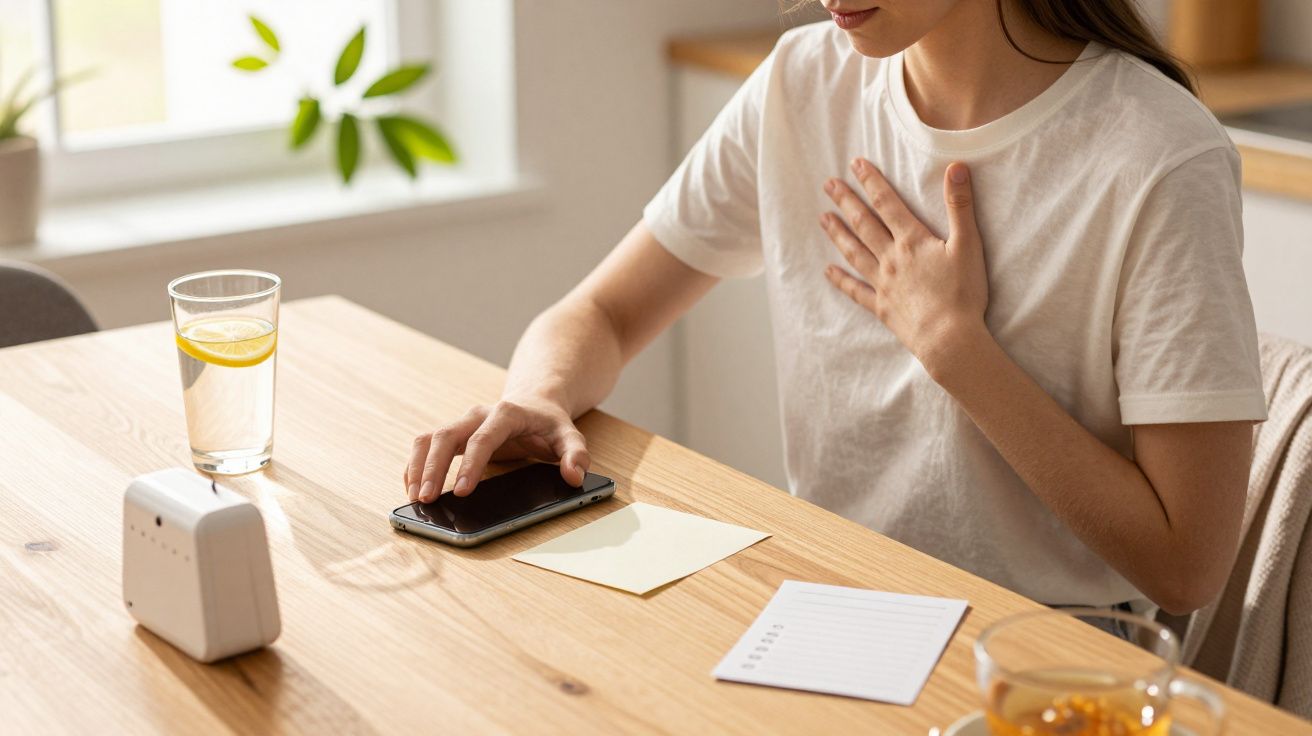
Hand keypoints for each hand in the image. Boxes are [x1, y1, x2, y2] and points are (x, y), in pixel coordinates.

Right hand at [404, 397, 589, 502]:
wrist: (534, 403)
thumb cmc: (549, 424)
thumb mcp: (570, 436)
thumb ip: (576, 455)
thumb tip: (574, 477)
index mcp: (505, 414)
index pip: (483, 439)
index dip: (470, 465)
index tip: (461, 491)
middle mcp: (477, 415)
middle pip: (446, 436)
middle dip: (433, 468)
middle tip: (427, 499)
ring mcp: (462, 423)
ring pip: (429, 439)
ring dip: (418, 467)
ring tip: (415, 497)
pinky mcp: (454, 434)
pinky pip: (426, 445)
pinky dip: (416, 465)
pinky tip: (413, 487)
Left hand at [819, 158, 988, 373]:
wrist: (948, 339)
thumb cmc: (963, 293)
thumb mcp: (968, 245)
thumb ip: (960, 206)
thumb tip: (956, 167)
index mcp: (912, 241)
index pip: (887, 204)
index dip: (871, 182)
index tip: (855, 165)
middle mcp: (891, 259)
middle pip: (864, 224)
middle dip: (846, 202)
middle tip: (828, 184)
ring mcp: (883, 283)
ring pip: (855, 253)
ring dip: (838, 234)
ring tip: (822, 219)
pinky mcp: (881, 307)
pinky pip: (856, 290)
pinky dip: (841, 280)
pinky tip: (828, 271)